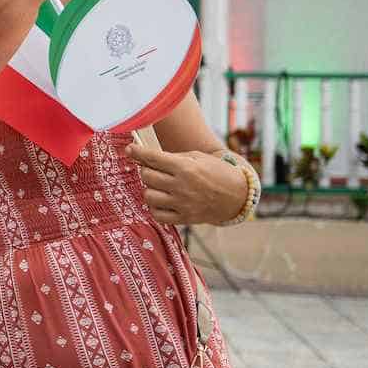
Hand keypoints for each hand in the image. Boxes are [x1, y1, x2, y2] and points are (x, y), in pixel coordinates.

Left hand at [128, 145, 248, 225]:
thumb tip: (147, 157)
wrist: (237, 196)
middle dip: (146, 170)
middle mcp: (182, 186)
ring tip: (159, 186)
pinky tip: (162, 200)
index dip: (137, 152)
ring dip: (150, 189)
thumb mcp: (198, 157)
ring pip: (148, 196)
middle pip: (147, 176)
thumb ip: (173, 157)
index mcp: (186, 167)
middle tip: (153, 169)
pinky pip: (157, 214)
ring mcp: (182, 204)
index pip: (153, 158)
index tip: (130, 149)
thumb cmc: (216, 172)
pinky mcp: (184, 218)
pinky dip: (155, 207)